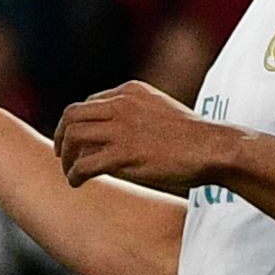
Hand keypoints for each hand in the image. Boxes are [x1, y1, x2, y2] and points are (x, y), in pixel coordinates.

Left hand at [55, 80, 227, 191]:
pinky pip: (84, 164)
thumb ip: (137, 114)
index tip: (78, 140)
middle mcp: (121, 105)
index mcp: (130, 91)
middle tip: (62, 154)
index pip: (89, 103)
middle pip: (72, 115)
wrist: (213, 147)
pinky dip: (74, 175)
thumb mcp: (160, 110)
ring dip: (66, 157)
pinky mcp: (123, 154)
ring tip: (70, 172)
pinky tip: (77, 183)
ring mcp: (121, 128)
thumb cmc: (192, 136)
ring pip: (73, 137)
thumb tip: (120, 135)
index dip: (79, 123)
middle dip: (62, 136)